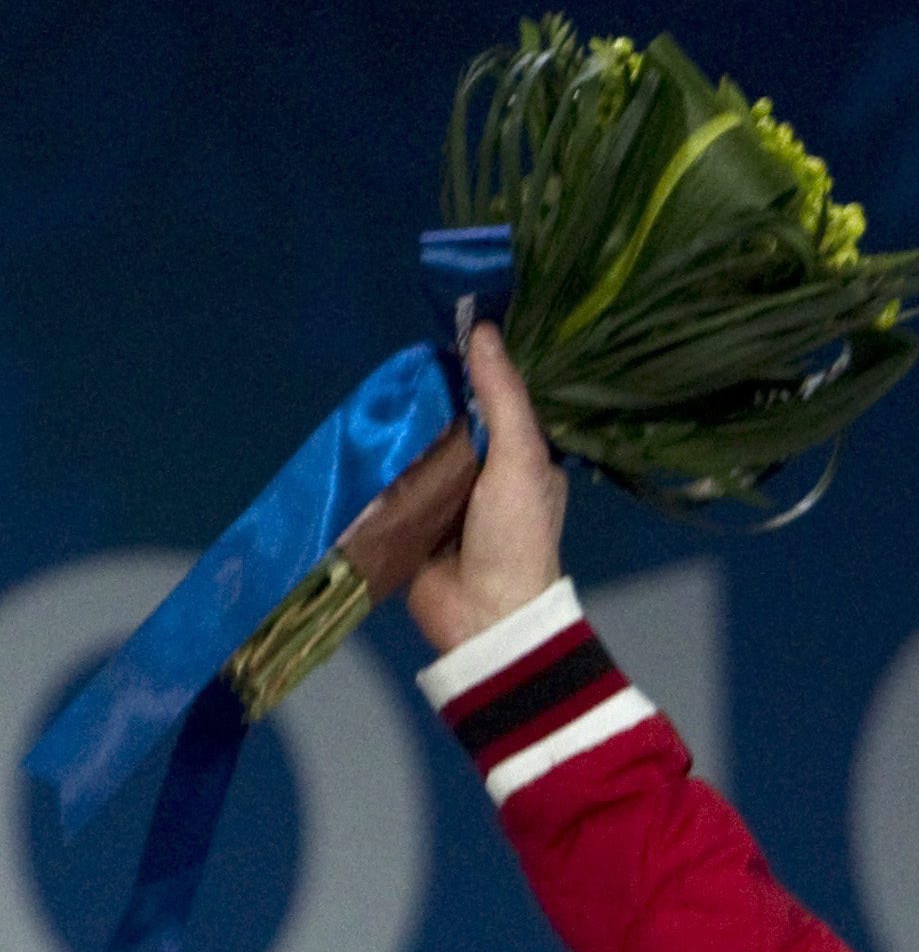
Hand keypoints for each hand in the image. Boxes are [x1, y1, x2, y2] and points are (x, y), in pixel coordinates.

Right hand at [405, 322, 567, 656]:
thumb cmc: (515, 539)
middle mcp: (490, 477)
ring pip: (421, 447)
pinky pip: (395, 480)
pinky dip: (381, 462)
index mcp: (525, 462)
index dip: (474, 373)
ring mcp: (449, 498)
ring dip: (400, 428)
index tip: (446, 334)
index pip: (497, 405)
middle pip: (453, 422)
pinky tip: (361, 432)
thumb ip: (503, 399)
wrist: (483, 618)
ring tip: (375, 391)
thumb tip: (484, 333)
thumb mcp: (520, 460)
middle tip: (398, 364)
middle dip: (428, 398)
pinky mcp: (414, 519)